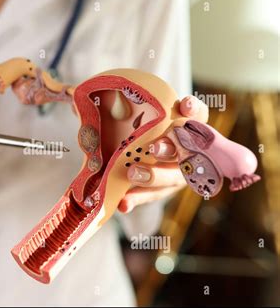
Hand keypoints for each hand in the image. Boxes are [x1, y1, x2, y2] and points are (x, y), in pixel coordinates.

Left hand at [118, 96, 208, 212]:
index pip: (198, 116)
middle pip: (185, 151)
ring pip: (171, 178)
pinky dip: (136, 200)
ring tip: (133, 174)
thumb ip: (138, 113)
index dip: (194, 111)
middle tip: (153, 148)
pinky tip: (123, 203)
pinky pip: (150, 196)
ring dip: (152, 176)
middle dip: (170, 149)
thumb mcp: (145, 120)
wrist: (143, 156)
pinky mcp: (162, 191)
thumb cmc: (146, 130)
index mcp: (188, 128)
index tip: (185, 106)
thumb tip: (108, 104)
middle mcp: (188, 153)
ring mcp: (177, 174)